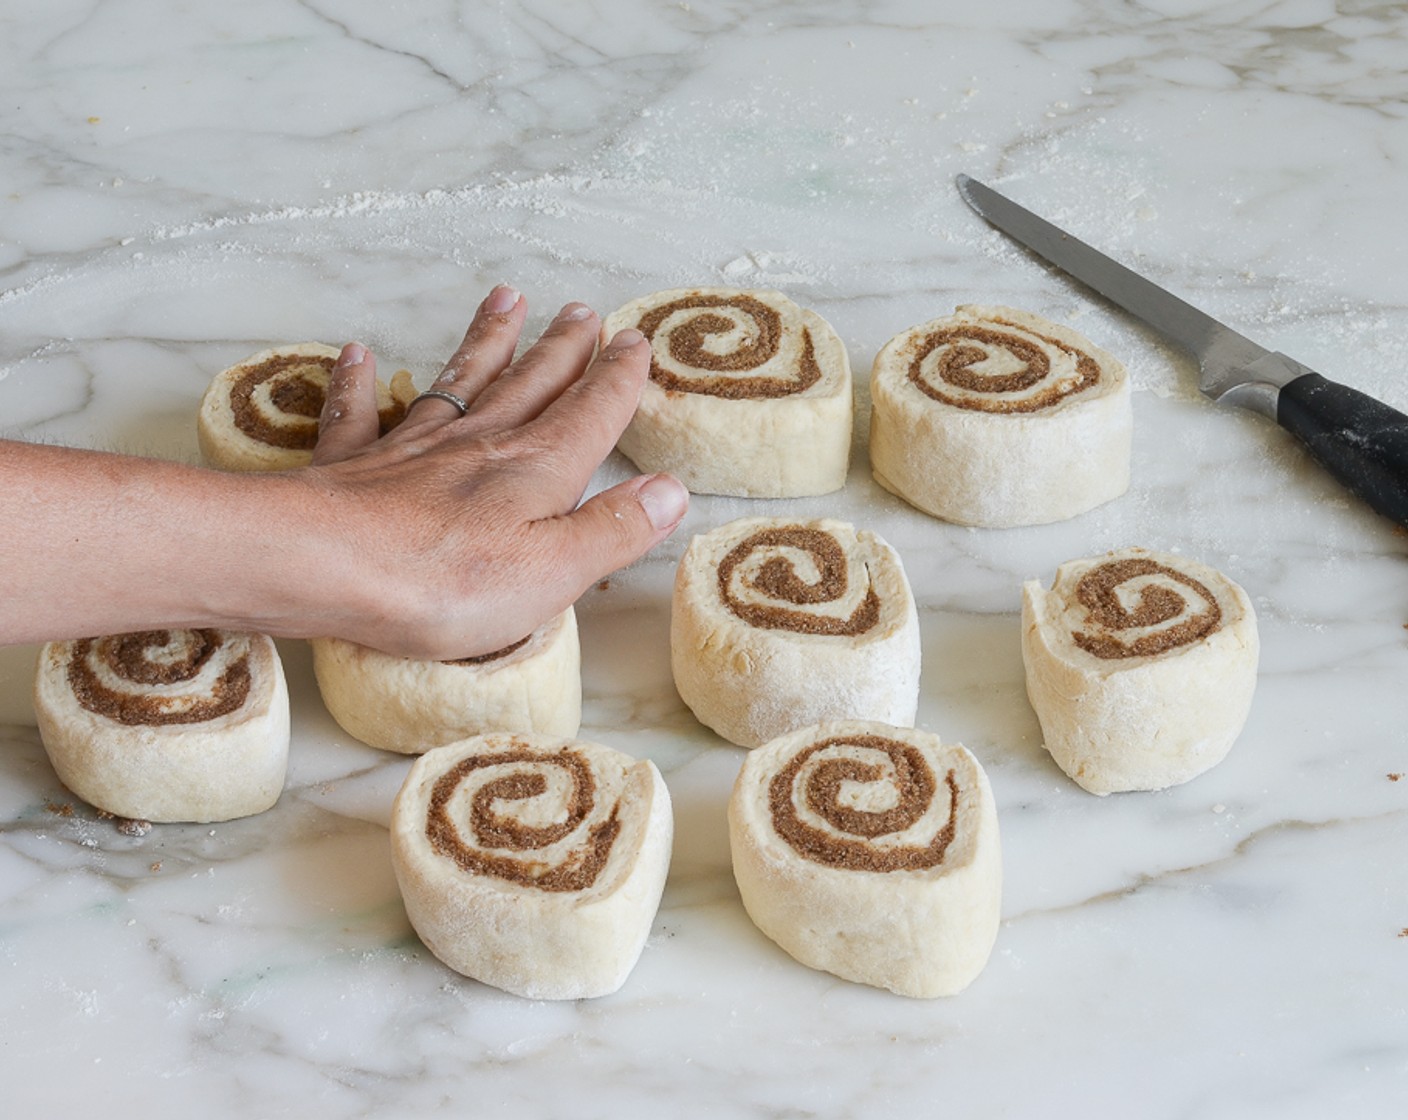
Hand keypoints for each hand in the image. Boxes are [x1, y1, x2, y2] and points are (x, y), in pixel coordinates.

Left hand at [293, 284, 687, 659]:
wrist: (323, 565)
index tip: (635, 341)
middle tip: (582, 311)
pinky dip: (359, 384)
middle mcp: (481, 444)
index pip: (590, 413)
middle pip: (531, 385)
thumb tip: (672, 490)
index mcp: (536, 470)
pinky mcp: (354, 466)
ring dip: (487, 341)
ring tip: (507, 300)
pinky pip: (359, 414)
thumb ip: (614, 529)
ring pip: (461, 381)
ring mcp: (414, 448)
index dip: (618, 378)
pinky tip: (358, 355)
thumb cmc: (445, 580)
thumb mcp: (555, 571)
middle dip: (562, 349)